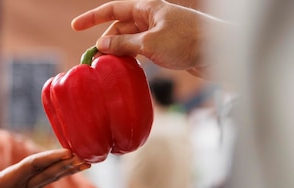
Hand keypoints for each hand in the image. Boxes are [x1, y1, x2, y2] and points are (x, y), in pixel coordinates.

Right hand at [0, 141, 87, 187]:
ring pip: (52, 176)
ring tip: (87, 161)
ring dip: (69, 168)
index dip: (50, 158)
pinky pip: (49, 178)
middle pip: (49, 172)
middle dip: (67, 164)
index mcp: (10, 183)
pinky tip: (74, 165)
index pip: (33, 166)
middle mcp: (24, 187)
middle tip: (85, 155)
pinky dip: (62, 171)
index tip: (67, 152)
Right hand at [71, 0, 223, 76]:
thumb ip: (124, 45)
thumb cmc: (188, 41)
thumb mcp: (150, 44)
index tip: (74, 27)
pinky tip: (127, 72)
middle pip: (120, 28)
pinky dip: (131, 60)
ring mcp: (158, 33)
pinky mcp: (165, 47)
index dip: (92, 18)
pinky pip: (141, 52)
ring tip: (109, 69)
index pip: (113, 9)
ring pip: (130, 42)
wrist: (220, 51)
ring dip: (118, 54)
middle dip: (106, 43)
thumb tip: (101, 46)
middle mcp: (151, 18)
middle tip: (95, 61)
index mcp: (148, 8)